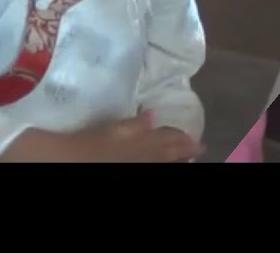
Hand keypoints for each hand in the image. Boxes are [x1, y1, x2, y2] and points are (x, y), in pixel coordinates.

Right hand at [84, 111, 203, 162]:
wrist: (80, 158)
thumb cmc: (97, 140)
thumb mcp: (116, 126)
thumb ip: (137, 122)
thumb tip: (153, 114)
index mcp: (145, 140)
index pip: (170, 139)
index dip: (184, 139)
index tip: (198, 141)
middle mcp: (147, 154)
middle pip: (171, 153)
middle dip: (186, 151)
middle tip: (200, 149)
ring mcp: (141, 162)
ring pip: (165, 161)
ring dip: (178, 158)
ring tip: (187, 157)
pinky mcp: (132, 166)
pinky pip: (155, 165)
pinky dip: (164, 162)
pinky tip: (163, 161)